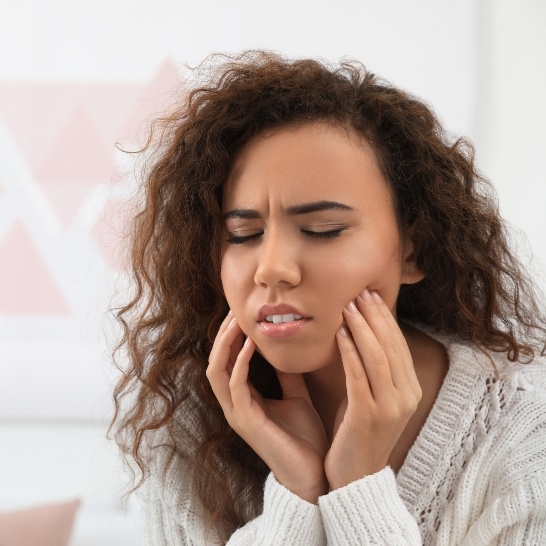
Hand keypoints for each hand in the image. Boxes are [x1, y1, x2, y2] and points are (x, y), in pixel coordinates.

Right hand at [206, 313, 328, 502]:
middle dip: (223, 334)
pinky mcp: (246, 422)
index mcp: (245, 399)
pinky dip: (241, 362)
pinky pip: (236, 385)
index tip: (243, 312)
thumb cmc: (304, 438)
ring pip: (217, 371)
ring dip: (226, 344)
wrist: (314, 474)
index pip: (227, 361)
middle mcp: (235, 405)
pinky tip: (253, 344)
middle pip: (216, 362)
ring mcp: (237, 414)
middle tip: (235, 310)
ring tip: (237, 321)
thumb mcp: (296, 396)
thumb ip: (288, 375)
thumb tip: (288, 348)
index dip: (231, 337)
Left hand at [324, 289, 421, 489]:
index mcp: (410, 390)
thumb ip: (374, 370)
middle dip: (374, 316)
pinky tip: (340, 334)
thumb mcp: (373, 397)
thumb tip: (361, 332)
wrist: (355, 477)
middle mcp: (406, 396)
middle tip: (359, 292)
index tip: (370, 296)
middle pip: (390, 346)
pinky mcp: (369, 415)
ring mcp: (390, 407)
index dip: (385, 318)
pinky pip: (359, 376)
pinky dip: (350, 352)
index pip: (398, 345)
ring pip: (377, 357)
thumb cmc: (359, 432)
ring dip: (362, 328)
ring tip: (347, 307)